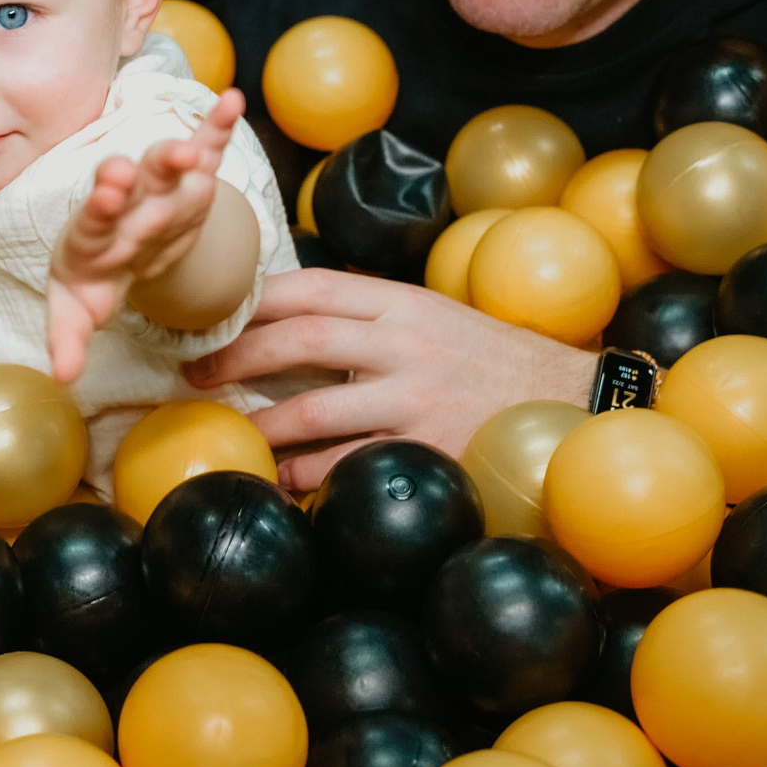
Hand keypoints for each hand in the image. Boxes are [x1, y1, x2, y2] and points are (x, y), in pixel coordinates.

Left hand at [46, 89, 245, 383]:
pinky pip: (203, 149)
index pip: (95, 219)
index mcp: (92, 236)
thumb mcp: (76, 310)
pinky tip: (234, 101)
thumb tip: (61, 377)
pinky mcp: (185, 179)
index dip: (101, 207)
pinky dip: (217, 127)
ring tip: (189, 145)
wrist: (112, 250)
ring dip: (178, 153)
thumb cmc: (92, 279)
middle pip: (134, 188)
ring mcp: (154, 188)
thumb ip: (69, 339)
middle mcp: (124, 205)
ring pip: (166, 167)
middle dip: (144, 176)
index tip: (106, 193)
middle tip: (151, 160)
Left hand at [183, 268, 596, 489]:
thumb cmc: (493, 362)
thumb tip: (295, 313)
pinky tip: (280, 479)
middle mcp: (407, 342)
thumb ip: (375, 315)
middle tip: (195, 371)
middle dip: (237, 353)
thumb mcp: (437, 318)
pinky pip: (349, 463)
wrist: (571, 404)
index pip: (313, 287)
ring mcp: (416, 396)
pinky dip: (306, 474)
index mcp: (404, 302)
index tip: (211, 315)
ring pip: (315, 405)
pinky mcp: (426, 448)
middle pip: (301, 337)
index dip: (254, 300)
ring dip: (263, 420)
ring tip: (230, 428)